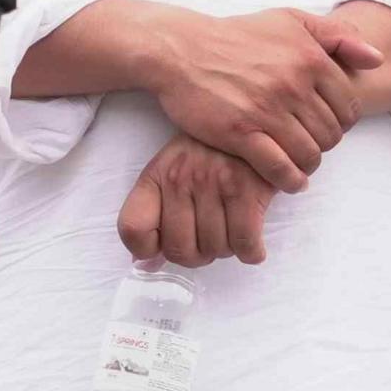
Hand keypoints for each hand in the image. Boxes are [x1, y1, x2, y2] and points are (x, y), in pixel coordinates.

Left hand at [120, 135, 277, 265]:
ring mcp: (215, 183)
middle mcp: (182, 179)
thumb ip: (155, 217)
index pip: (132, 228)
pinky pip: (244, 243)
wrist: (258, 125)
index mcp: (157, 175)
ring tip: (232, 231)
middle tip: (208, 242)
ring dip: (226, 250)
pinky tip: (252, 245)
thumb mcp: (174, 174)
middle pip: (178, 250)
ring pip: (214, 249)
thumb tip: (145, 265)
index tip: (164, 246)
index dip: (146, 249)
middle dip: (197, 256)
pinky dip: (250, 252)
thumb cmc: (211, 154)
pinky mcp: (248, 189)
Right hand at [141, 4, 385, 190]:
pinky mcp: (240, 133)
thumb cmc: (239, 35)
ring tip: (301, 163)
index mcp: (311, 58)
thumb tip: (377, 58)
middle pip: (331, 134)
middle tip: (312, 144)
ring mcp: (267, 110)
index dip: (343, 122)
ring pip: (309, 153)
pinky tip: (290, 180)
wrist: (183, 50)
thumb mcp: (290, 21)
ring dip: (309, 164)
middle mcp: (293, 85)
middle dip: (325, 143)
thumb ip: (338, 36)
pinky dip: (290, 179)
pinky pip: (279, 168)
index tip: (328, 125)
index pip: (349, 107)